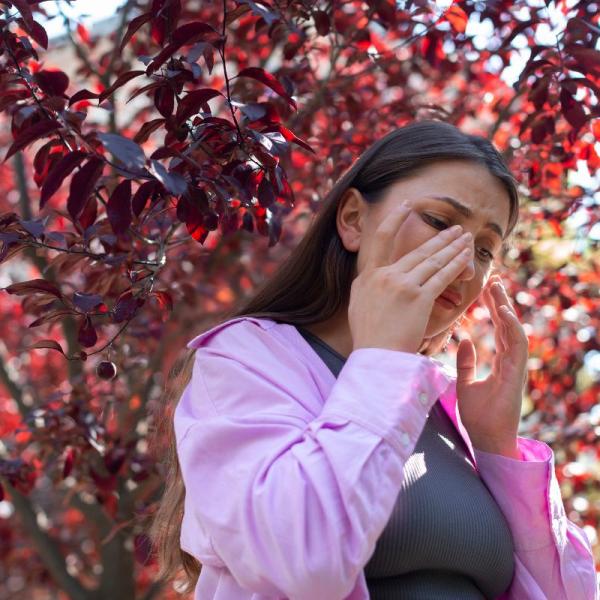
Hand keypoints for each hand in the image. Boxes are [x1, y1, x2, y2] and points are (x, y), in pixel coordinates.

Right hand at [349, 203, 473, 353]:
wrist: (376, 356)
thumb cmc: (368, 336)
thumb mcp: (358, 304)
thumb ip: (366, 285)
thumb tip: (369, 274)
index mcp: (367, 276)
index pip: (380, 238)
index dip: (394, 219)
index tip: (407, 205)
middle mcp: (384, 276)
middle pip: (417, 251)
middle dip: (441, 238)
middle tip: (455, 229)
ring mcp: (402, 286)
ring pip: (433, 260)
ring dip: (452, 248)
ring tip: (465, 238)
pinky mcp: (418, 299)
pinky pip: (442, 277)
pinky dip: (456, 265)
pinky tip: (466, 257)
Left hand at [455, 274, 528, 457]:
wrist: (485, 440)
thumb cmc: (478, 416)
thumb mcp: (465, 383)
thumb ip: (467, 362)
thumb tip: (464, 340)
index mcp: (500, 362)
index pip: (498, 328)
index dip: (493, 308)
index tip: (485, 288)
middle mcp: (510, 362)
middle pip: (507, 325)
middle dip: (500, 301)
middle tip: (492, 278)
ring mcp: (515, 367)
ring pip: (514, 330)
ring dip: (506, 308)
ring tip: (497, 287)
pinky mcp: (516, 375)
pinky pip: (517, 346)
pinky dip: (512, 327)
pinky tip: (504, 312)